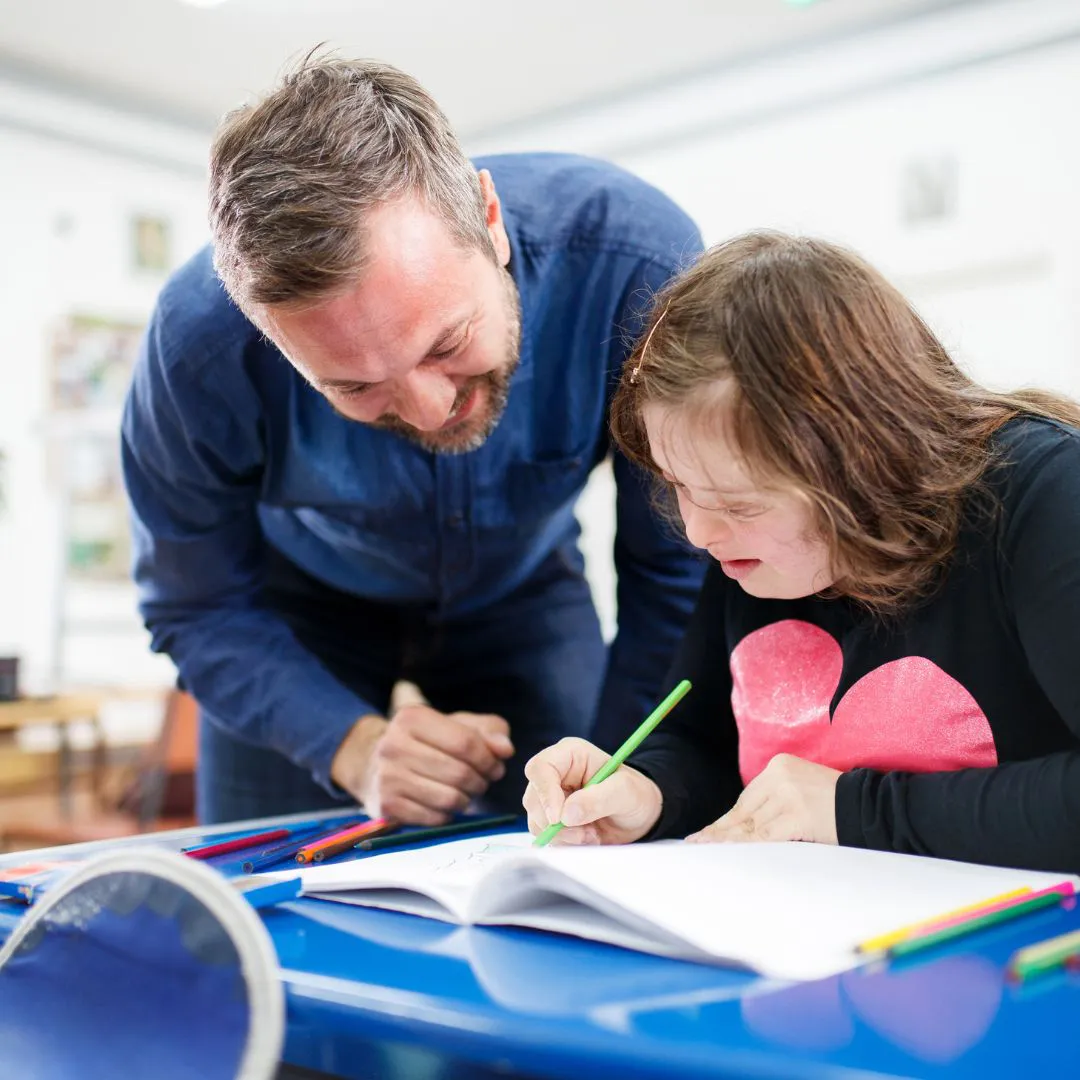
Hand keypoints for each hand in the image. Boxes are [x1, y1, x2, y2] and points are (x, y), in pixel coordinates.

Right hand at [330, 705, 514, 824]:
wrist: (373, 764)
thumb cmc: (428, 742)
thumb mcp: (457, 725)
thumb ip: (488, 731)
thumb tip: (505, 749)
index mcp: (412, 717)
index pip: (465, 742)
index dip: (489, 759)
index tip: (496, 766)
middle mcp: (393, 744)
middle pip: (459, 772)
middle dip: (480, 781)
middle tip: (483, 782)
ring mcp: (387, 777)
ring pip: (449, 798)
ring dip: (467, 799)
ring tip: (466, 792)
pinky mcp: (386, 805)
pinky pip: (435, 818)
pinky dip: (448, 814)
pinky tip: (445, 803)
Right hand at [522, 737, 662, 844]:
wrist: (640, 816)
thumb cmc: (635, 794)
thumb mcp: (625, 792)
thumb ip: (597, 799)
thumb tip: (566, 814)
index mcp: (570, 754)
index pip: (540, 768)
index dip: (544, 793)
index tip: (558, 818)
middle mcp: (556, 774)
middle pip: (533, 798)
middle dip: (556, 822)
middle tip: (585, 833)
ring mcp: (551, 797)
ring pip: (536, 820)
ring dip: (563, 835)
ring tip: (591, 834)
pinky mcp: (552, 819)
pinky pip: (544, 835)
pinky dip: (564, 843)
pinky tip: (586, 838)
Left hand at [686, 754, 839, 844]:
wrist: (872, 806)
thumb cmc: (839, 804)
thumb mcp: (802, 790)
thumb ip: (777, 800)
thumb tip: (746, 826)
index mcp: (780, 765)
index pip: (747, 798)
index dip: (727, 820)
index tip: (708, 833)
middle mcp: (780, 776)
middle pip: (744, 810)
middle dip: (721, 831)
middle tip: (697, 843)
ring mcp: (788, 795)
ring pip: (751, 825)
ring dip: (727, 842)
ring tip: (706, 851)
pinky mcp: (798, 815)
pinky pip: (765, 836)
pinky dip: (746, 847)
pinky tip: (730, 853)